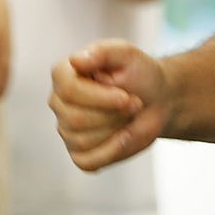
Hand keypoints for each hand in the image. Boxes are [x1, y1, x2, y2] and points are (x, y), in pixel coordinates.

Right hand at [49, 40, 168, 171]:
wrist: (154, 99)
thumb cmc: (137, 73)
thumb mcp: (125, 54)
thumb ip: (101, 52)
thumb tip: (74, 61)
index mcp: (63, 75)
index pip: (68, 90)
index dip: (100, 97)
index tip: (126, 96)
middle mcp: (59, 103)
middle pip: (76, 119)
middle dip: (113, 114)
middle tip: (134, 103)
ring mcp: (67, 130)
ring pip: (83, 141)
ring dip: (116, 130)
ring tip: (129, 115)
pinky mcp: (80, 153)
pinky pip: (87, 162)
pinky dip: (111, 152)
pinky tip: (124, 137)